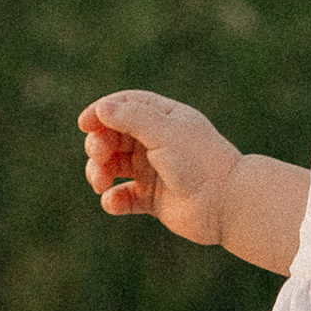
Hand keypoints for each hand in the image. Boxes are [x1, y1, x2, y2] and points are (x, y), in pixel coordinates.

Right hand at [78, 90, 242, 248]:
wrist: (226, 204)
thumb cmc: (199, 161)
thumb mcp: (164, 132)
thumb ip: (131, 117)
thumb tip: (102, 108)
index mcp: (165, 118)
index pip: (126, 106)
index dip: (102, 111)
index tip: (84, 124)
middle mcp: (157, 142)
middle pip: (114, 136)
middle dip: (99, 145)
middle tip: (99, 156)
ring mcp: (154, 171)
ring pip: (114, 166)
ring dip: (99, 171)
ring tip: (100, 182)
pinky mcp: (152, 199)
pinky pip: (123, 197)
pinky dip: (113, 200)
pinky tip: (113, 202)